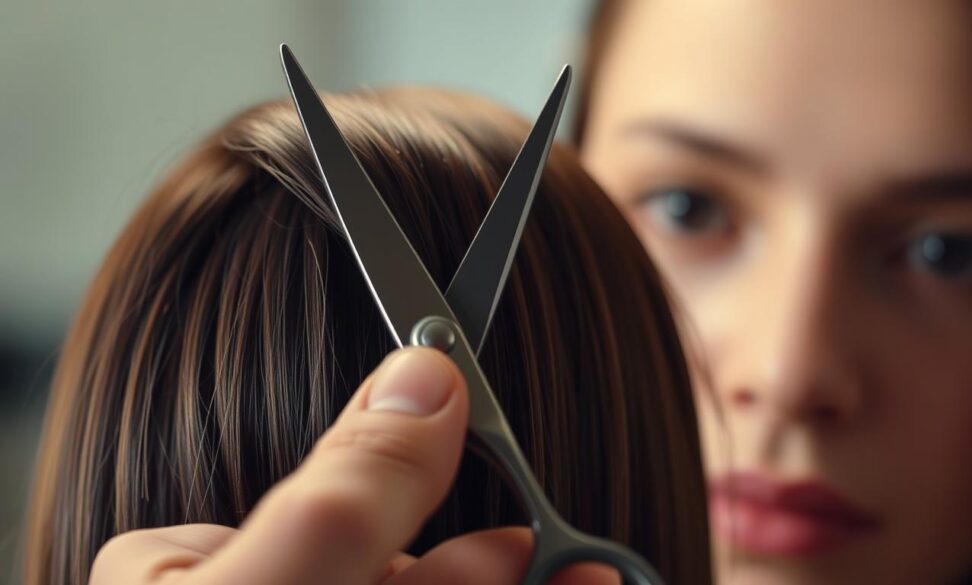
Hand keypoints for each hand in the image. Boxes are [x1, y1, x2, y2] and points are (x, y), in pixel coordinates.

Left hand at [88, 347, 617, 583]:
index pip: (316, 472)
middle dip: (478, 516)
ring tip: (577, 565)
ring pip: (434, 579)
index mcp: (192, 569)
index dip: (397, 413)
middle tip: (536, 498)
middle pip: (388, 532)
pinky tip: (569, 582)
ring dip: (518, 573)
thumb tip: (424, 377)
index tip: (461, 350)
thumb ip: (344, 493)